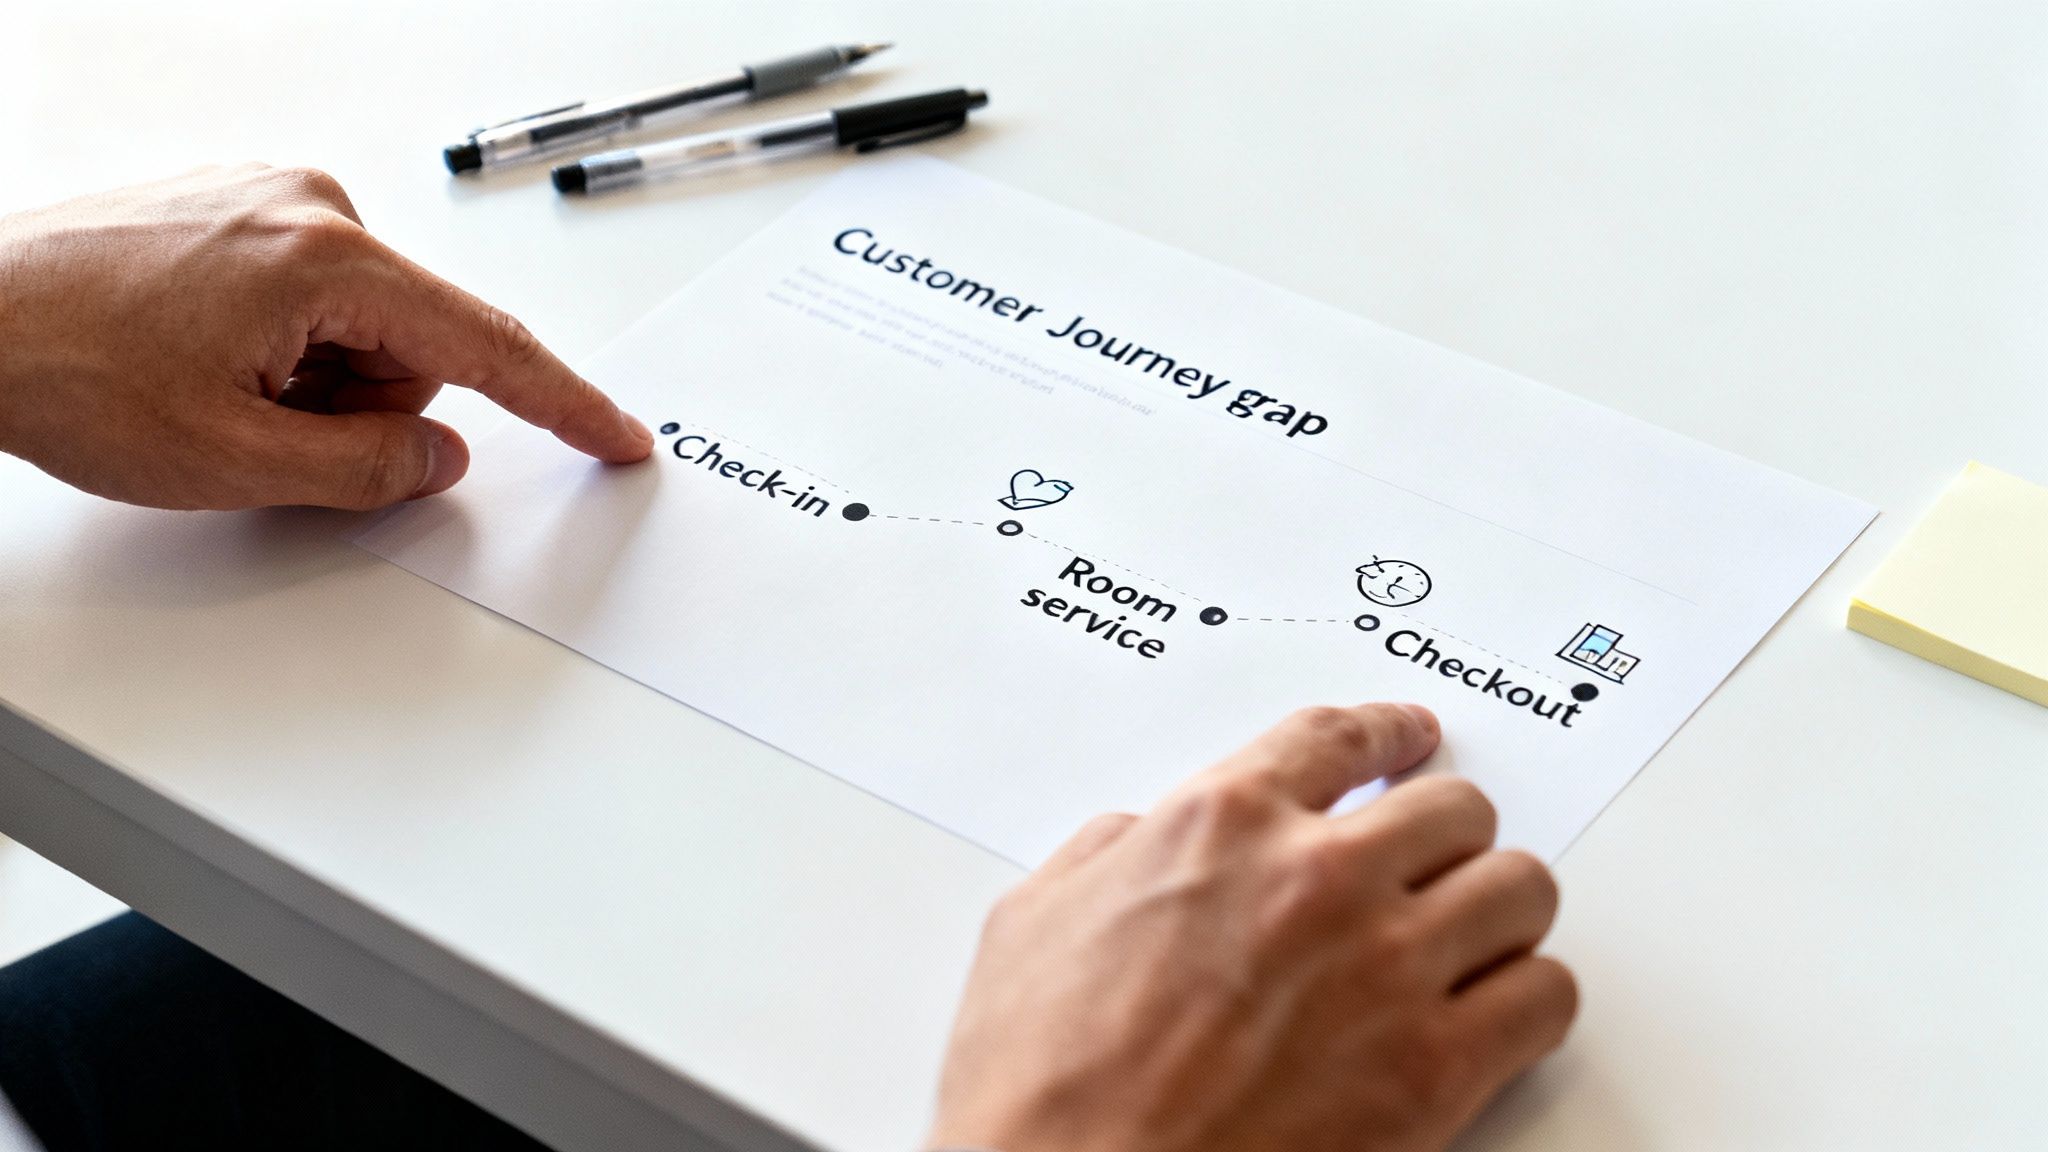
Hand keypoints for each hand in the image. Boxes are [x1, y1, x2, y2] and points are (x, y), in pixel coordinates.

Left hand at [0, 164, 651, 509]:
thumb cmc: (58, 367)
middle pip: (413, 345)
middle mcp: (307, 206)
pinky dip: (277, 349)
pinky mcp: (233, 210)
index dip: (563, 405)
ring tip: (213, 391)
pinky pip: (306, 298)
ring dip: (311, 383)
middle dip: (362, 407)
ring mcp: (266, 200)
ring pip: (359, 328)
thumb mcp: (232, 459)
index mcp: (325, 259)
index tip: (616, 435)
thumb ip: (366, 469)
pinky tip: (199, 358)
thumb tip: (436, 456)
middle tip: (264, 432)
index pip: (486, 346)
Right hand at [929, 704, 1574, 1151]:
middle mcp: (1318, 878)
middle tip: (1434, 858)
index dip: (1388, 731)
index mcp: (1221, 825)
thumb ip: (1104, 856)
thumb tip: (1134, 840)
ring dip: (1498, 908)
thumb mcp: (1032, 921)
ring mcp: (1387, 969)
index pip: (1338, 738)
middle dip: (1444, 832)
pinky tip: (1494, 1011)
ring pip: (1519, 889)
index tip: (1410, 736)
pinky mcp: (1433, 1070)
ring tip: (1474, 932)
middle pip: (1453, 809)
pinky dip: (1528, 998)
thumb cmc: (1040, 1080)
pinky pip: (1544, 997)